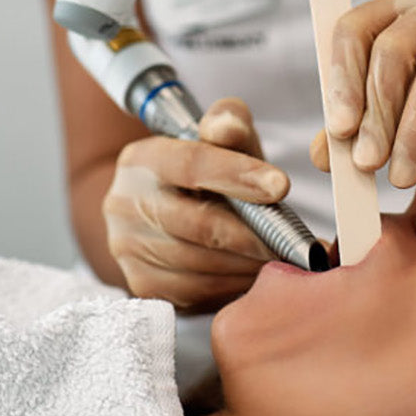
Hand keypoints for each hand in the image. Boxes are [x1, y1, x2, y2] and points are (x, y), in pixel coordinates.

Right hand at [103, 98, 287, 311]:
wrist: (160, 212)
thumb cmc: (202, 172)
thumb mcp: (218, 140)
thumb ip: (228, 123)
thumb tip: (227, 127)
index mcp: (142, 159)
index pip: (191, 164)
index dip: (237, 175)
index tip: (281, 186)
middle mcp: (125, 204)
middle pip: (197, 224)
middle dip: (252, 233)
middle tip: (291, 239)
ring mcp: (129, 248)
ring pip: (200, 264)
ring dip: (247, 263)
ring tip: (281, 257)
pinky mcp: (142, 284)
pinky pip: (196, 292)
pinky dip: (233, 284)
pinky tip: (255, 273)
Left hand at [311, 0, 415, 186]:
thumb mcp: (406, 128)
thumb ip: (363, 133)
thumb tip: (321, 153)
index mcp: (405, 10)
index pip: (357, 28)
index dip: (341, 78)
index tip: (338, 131)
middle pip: (395, 49)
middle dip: (378, 115)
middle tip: (369, 166)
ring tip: (407, 174)